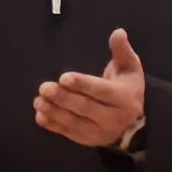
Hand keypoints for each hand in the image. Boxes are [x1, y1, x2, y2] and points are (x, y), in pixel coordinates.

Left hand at [35, 26, 147, 149]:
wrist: (132, 122)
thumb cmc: (127, 88)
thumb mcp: (130, 68)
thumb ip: (122, 51)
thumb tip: (118, 32)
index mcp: (124, 98)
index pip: (101, 91)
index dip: (82, 84)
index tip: (63, 77)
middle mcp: (113, 118)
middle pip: (85, 107)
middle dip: (63, 98)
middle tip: (44, 87)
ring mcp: (99, 132)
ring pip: (74, 121)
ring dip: (54, 111)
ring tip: (38, 101)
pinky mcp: (87, 139)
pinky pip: (68, 133)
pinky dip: (53, 125)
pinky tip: (40, 116)